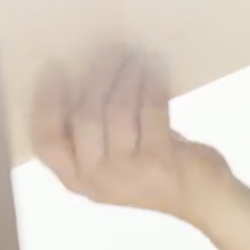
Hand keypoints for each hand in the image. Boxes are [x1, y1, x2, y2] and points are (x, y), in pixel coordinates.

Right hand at [29, 45, 233, 223]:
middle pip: (84, 117)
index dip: (46, 102)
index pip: (46, 141)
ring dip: (125, 74)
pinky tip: (155, 65)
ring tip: (134, 54)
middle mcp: (96, 179)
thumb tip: (84, 72)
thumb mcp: (112, 159)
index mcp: (76, 179)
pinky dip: (152, 81)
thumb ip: (92, 131)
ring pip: (116, 108)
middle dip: (95, 77)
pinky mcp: (158, 159)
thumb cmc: (154, 171)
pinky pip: (150, 108)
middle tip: (107, 50)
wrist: (203, 199)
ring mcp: (127, 171)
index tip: (55, 67)